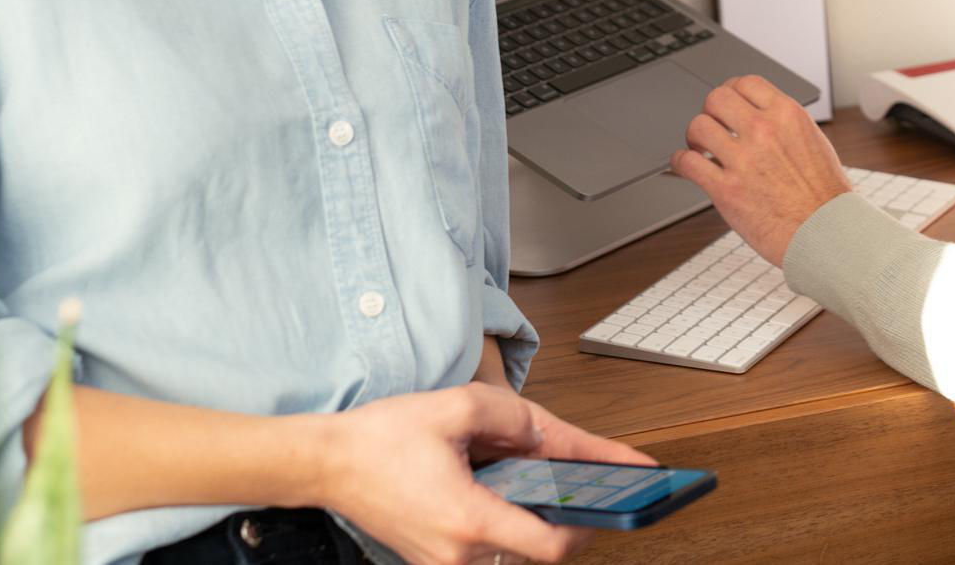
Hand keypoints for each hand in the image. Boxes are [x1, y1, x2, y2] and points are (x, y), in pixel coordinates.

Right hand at [318, 385, 649, 564]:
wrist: (327, 464)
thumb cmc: (381, 438)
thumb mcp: (457, 406)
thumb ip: (515, 418)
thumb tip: (548, 435)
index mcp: (469, 520)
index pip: (553, 544)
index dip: (594, 522)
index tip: (627, 497)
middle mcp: (459, 554)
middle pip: (540, 547)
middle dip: (572, 513)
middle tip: (603, 482)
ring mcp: (445, 563)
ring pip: (516, 548)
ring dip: (541, 517)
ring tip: (567, 481)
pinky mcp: (436, 559)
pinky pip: (490, 546)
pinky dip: (513, 520)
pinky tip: (521, 488)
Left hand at [670, 75, 854, 265]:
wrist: (826, 232)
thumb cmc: (825, 195)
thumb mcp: (813, 142)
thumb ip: (784, 125)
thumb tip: (761, 116)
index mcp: (787, 115)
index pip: (745, 82)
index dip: (731, 91)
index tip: (726, 104)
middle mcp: (763, 131)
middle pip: (716, 98)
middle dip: (710, 110)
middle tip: (711, 125)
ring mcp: (743, 159)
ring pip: (698, 126)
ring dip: (694, 137)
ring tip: (699, 148)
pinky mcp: (726, 189)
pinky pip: (687, 163)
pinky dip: (681, 162)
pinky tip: (686, 166)